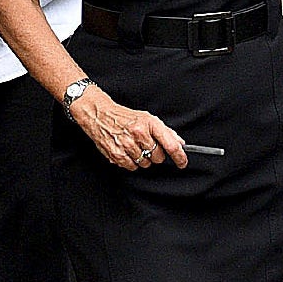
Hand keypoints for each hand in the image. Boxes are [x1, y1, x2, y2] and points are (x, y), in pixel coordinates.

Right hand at [68, 85, 186, 171]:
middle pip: (158, 157)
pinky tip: (127, 152)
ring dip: (143, 159)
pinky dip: (132, 163)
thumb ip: (165, 131)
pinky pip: (132, 167)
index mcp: (149, 123)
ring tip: (135, 147)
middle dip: (156, 154)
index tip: (182, 162)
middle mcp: (139, 134)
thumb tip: (179, 143)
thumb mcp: (147, 118)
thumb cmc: (124, 117)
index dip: (179, 157)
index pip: (170, 144)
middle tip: (147, 146)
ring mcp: (127, 145)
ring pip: (146, 164)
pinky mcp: (117, 154)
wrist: (100, 115)